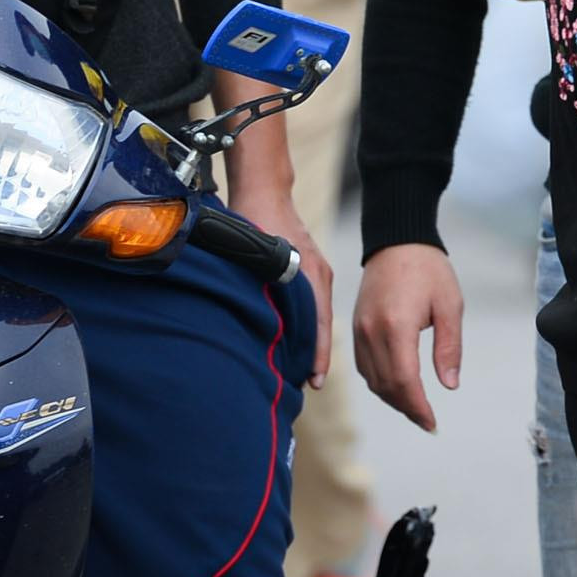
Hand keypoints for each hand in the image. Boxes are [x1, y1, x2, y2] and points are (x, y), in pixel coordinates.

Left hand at [226, 182, 332, 388]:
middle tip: (306, 387)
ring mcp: (315, 270)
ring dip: (309, 341)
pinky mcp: (307, 267)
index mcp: (310, 273)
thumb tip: (259, 321)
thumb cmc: (255, 218)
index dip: (316, 355)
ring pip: (316, 314)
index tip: (314, 381)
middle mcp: (319, 275)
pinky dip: (307, 324)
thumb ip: (260, 284)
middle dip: (314, 355)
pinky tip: (295, 339)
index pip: (319, 324)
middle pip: (321, 324)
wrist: (264, 189)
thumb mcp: (255, 252)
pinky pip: (312, 303)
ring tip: (300, 372)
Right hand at [352, 243, 463, 432]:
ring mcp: (360, 330)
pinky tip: (397, 386)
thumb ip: (449, 347)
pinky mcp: (356, 327)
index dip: (417, 407)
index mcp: (397, 325)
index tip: (432, 423)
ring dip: (392, 399)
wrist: (396, 240)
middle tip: (427, 421)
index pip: (403, 380)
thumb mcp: (450, 306)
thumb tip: (449, 384)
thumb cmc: (428, 269)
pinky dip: (379, 382)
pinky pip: (364, 366)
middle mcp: (372, 331)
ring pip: (372, 379)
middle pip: (385, 385)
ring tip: (415, 408)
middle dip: (407, 408)